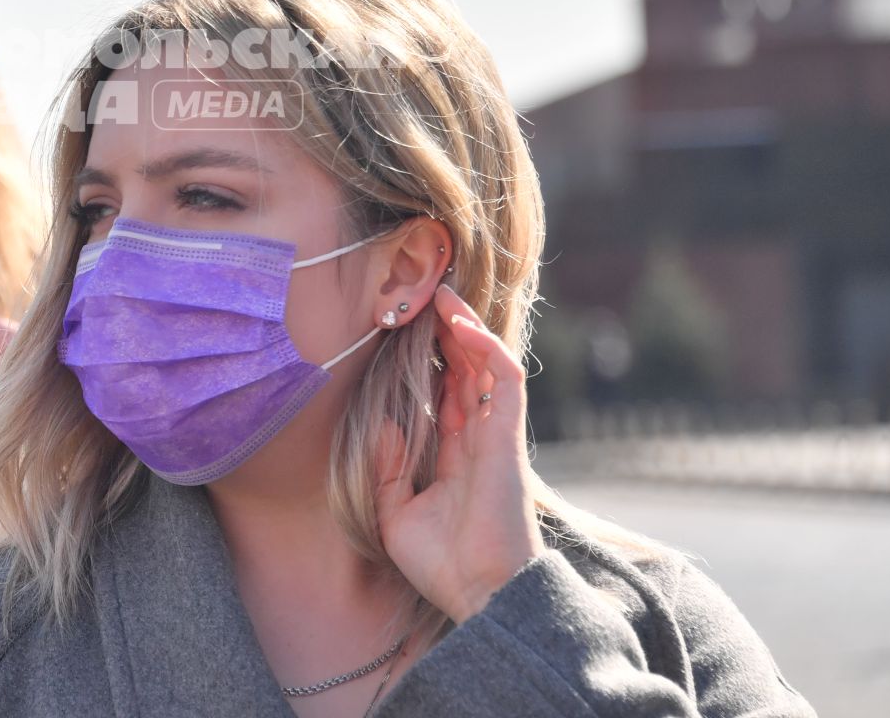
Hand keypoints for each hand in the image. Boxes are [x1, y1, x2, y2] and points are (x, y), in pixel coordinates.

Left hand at [372, 285, 544, 623]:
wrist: (479, 593)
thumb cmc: (442, 564)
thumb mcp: (396, 513)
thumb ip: (387, 469)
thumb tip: (382, 422)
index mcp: (455, 454)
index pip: (446, 393)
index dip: (430, 361)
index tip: (405, 332)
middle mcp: (478, 438)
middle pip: (467, 370)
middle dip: (448, 333)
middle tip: (423, 296)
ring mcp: (495, 434)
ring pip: (487, 365)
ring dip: (466, 328)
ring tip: (440, 295)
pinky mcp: (507, 436)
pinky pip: (503, 380)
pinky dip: (485, 348)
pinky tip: (459, 325)